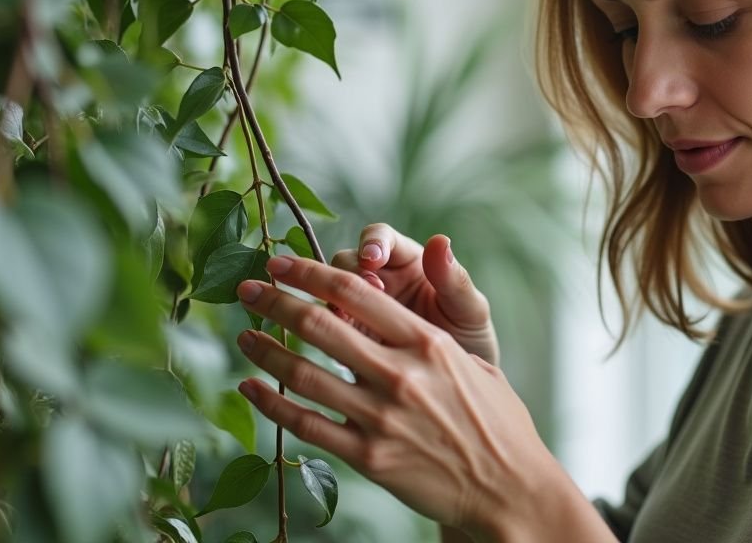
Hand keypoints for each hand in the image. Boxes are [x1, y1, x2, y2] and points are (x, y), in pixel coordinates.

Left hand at [234, 255, 561, 537]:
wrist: (508, 488)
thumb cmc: (496, 423)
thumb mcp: (474, 361)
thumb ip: (432, 327)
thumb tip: (411, 295)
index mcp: (427, 342)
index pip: (354, 292)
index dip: (309, 272)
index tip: (281, 263)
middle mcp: (401, 374)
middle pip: (320, 325)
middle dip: (276, 302)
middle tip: (247, 290)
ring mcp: (381, 416)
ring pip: (304, 374)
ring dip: (265, 350)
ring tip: (243, 336)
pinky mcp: (369, 456)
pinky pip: (306, 425)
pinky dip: (272, 404)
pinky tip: (251, 388)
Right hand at [328, 224, 499, 366]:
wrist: (461, 388)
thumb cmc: (469, 336)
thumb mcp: (469, 311)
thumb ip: (454, 280)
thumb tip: (440, 240)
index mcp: (409, 261)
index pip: (380, 237)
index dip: (372, 242)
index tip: (373, 258)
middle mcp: (380, 278)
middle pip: (346, 261)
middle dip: (349, 273)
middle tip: (366, 292)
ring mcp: (361, 308)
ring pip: (331, 293)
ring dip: (333, 301)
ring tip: (348, 318)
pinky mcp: (351, 337)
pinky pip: (330, 328)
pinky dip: (328, 332)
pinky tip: (341, 344)